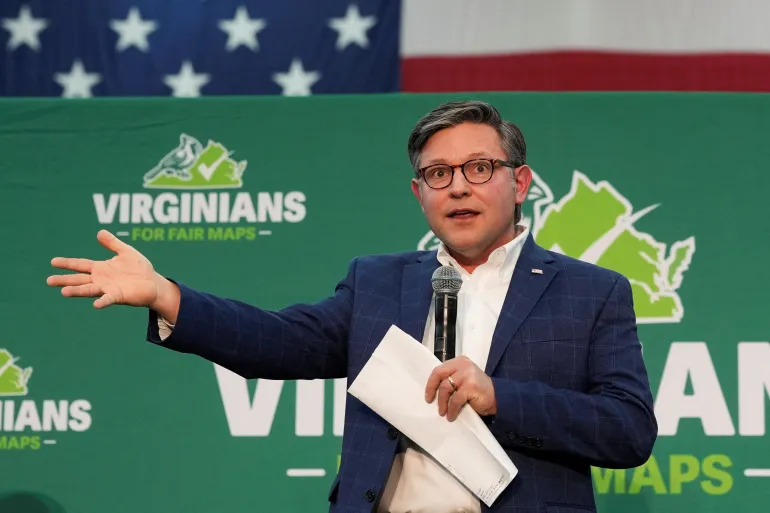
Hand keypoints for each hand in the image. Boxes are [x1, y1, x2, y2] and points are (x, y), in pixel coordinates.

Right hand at [46, 230, 177, 316]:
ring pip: (89, 290)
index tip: (52, 262)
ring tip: (64, 292)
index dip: (67, 263)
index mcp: (101, 268)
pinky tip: (95, 304)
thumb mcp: (126, 252)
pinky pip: (108, 299)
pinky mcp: (119, 296)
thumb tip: (99, 232)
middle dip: (65, 280)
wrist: (153, 283)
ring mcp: (108, 289)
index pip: (80, 264)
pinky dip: (102, 301)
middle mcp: (101, 280)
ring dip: (77, 291)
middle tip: (49, 281)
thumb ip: (113, 243)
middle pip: (79, 279)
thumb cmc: (139, 269)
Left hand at [424, 355, 496, 421]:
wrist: (498, 398)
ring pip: (445, 387)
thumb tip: (433, 390)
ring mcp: (467, 375)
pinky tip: (451, 416)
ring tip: (442, 412)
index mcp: (459, 362)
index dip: (431, 382)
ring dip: (442, 402)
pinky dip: (451, 409)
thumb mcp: (464, 379)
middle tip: (429, 401)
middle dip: (432, 389)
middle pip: (439, 374)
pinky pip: (455, 399)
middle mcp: (463, 365)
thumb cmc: (478, 390)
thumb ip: (452, 378)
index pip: (439, 369)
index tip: (428, 394)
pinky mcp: (471, 386)